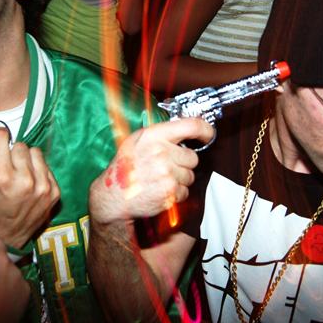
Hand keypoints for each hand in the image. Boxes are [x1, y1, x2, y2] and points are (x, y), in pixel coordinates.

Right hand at [0, 128, 60, 247]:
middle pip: (19, 145)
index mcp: (3, 178)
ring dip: (26, 159)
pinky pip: (46, 166)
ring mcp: (43, 185)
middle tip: (6, 165)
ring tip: (19, 173)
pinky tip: (29, 182)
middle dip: (11, 153)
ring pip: (35, 152)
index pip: (1, 137)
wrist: (9, 238)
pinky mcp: (54, 191)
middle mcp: (26, 180)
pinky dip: (37, 171)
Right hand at [89, 118, 214, 224]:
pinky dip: (176, 193)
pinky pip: (185, 191)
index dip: (205, 130)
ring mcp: (167, 174)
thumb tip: (184, 129)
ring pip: (190, 175)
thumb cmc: (124, 168)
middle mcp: (162, 153)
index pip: (191, 126)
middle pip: (192, 157)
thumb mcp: (136, 141)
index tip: (208, 134)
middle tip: (165, 167)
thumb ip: (160, 134)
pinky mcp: (170, 192)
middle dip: (183, 163)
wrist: (113, 196)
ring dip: (179, 179)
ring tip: (159, 179)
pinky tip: (159, 190)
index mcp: (154, 136)